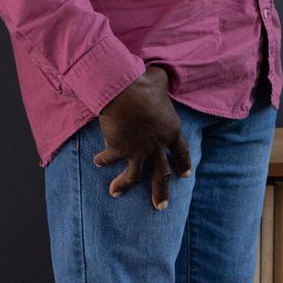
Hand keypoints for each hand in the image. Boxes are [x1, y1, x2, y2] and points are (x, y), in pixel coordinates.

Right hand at [94, 65, 191, 208]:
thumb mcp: (159, 80)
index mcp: (171, 130)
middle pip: (162, 174)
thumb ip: (162, 83)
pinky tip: (97, 162)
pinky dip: (103, 160)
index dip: (183, 163)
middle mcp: (157, 145)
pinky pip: (110, 159)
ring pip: (134, 176)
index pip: (181, 152)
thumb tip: (160, 75)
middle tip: (162, 207)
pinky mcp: (119, 149)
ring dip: (124, 185)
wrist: (123, 90)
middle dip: (161, 192)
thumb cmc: (143, 82)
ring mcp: (138, 150)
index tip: (184, 176)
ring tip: (115, 192)